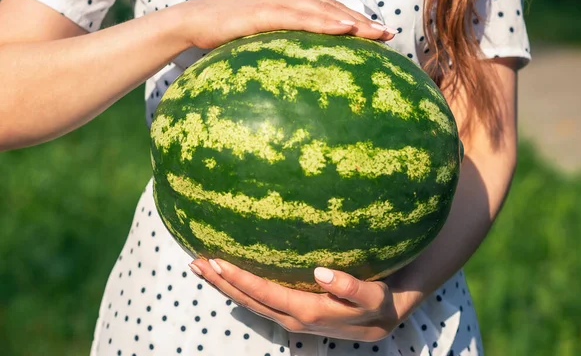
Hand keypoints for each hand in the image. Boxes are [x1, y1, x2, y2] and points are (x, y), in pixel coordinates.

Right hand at [178, 0, 395, 48]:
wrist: (196, 21)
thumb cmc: (232, 29)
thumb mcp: (265, 29)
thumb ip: (288, 35)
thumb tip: (305, 59)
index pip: (331, 7)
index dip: (356, 19)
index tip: (379, 32)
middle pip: (333, 7)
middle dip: (363, 21)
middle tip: (388, 34)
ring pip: (324, 10)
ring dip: (352, 22)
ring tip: (376, 33)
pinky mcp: (266, 9)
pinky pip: (302, 18)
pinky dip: (325, 23)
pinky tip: (345, 29)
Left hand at [189, 258, 422, 341]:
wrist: (385, 319)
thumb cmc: (380, 303)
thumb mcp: (375, 297)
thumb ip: (352, 288)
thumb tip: (321, 274)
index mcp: (308, 313)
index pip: (265, 294)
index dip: (240, 279)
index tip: (216, 261)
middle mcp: (292, 318)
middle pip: (248, 300)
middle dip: (220, 283)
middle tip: (194, 262)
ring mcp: (290, 318)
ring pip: (249, 303)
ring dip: (224, 286)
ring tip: (200, 267)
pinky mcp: (292, 312)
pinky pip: (259, 301)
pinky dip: (239, 289)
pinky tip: (228, 276)